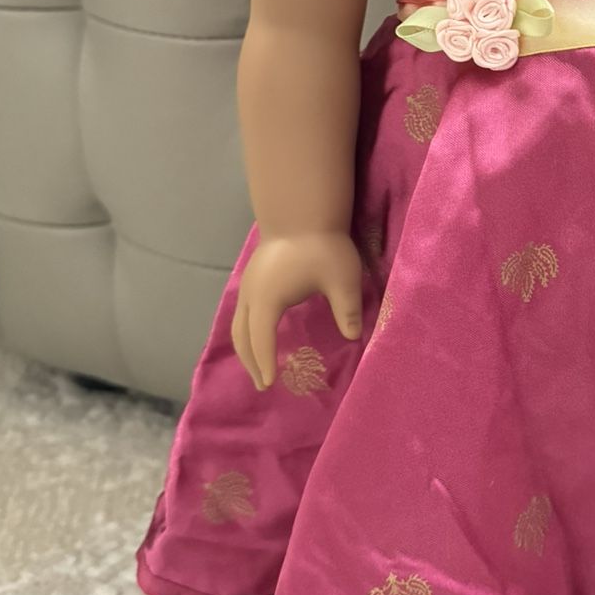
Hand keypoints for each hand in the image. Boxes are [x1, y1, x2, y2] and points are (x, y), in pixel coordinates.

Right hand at [231, 229, 365, 390]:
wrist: (303, 211)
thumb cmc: (323, 245)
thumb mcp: (341, 279)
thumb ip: (348, 310)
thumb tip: (356, 338)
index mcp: (268, 299)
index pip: (261, 340)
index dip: (265, 363)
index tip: (270, 384)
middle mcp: (251, 294)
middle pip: (242, 336)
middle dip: (251, 361)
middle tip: (263, 384)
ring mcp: (248, 284)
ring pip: (238, 323)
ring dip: (246, 347)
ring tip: (259, 368)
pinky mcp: (252, 277)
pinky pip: (241, 312)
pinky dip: (246, 331)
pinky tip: (260, 336)